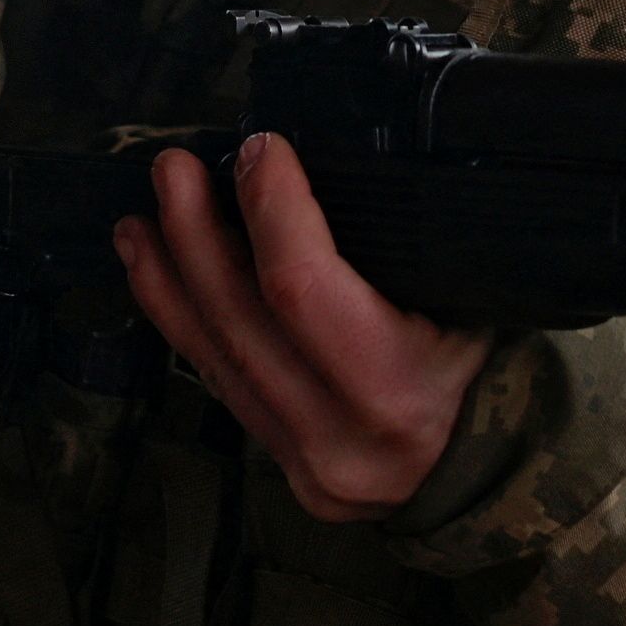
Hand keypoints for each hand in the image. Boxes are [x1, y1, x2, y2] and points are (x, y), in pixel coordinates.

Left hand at [115, 135, 491, 522]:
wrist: (483, 477)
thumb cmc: (485, 375)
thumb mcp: (471, 310)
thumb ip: (404, 252)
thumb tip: (335, 159)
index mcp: (398, 392)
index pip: (303, 288)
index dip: (271, 209)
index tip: (260, 149)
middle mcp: (339, 437)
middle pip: (240, 320)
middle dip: (196, 234)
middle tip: (174, 167)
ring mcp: (298, 460)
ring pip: (213, 355)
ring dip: (168, 277)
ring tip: (139, 217)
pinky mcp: (274, 463)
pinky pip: (218, 381)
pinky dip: (182, 321)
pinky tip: (157, 275)